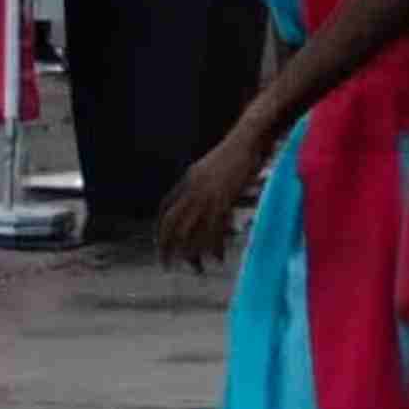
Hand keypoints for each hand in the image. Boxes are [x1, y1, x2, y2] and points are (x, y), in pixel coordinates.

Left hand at [157, 121, 266, 270]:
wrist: (247, 139)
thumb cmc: (237, 150)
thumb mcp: (213, 166)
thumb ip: (205, 181)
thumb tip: (206, 196)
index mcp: (187, 180)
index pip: (165, 209)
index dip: (161, 229)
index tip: (162, 244)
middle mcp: (192, 190)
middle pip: (173, 224)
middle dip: (168, 247)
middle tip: (167, 264)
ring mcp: (207, 195)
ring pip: (192, 231)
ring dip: (192, 253)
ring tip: (195, 268)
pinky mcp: (223, 200)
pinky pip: (215, 230)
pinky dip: (215, 247)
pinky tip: (217, 258)